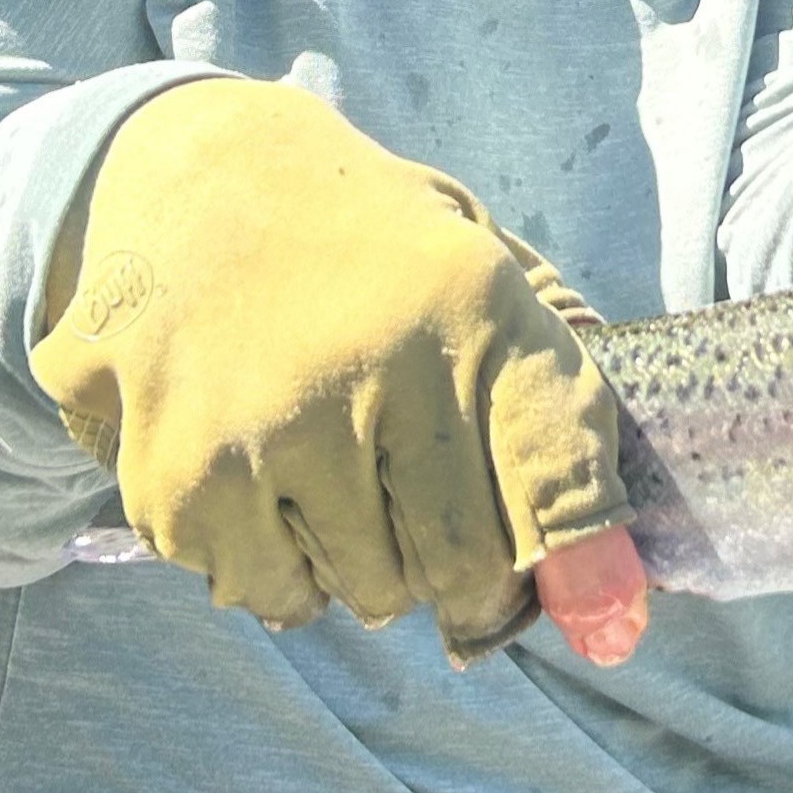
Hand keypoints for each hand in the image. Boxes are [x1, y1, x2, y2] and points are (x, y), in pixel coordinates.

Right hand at [31, 79, 642, 664]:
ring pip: (365, 595)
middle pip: (462, 568)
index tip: (604, 618)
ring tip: (335, 472)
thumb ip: (557, 413)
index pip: (557, 479)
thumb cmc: (368, 247)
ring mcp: (268, 426)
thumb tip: (612, 608)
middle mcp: (373, 364)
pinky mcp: (179, 478)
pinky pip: (262, 592)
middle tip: (428, 513)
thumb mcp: (483, 264)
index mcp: (467, 300)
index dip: (587, 568)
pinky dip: (270, 562)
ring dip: (362, 566)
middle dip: (462, 572)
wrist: (187, 174)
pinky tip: (258, 473)